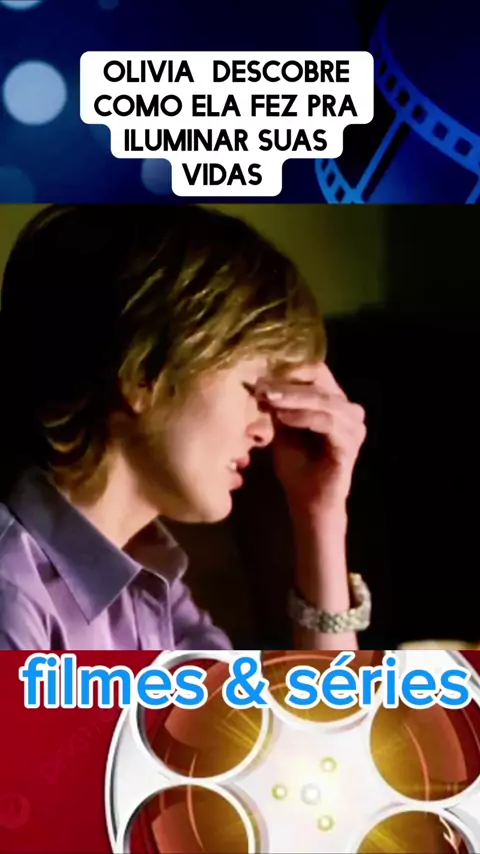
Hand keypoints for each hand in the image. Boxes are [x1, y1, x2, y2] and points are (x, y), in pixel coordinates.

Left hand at [257, 364, 365, 518]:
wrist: (308, 500)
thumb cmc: (297, 465)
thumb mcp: (283, 429)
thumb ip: (278, 406)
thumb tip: (263, 382)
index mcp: (334, 401)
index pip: (316, 372)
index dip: (289, 372)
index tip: (261, 379)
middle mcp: (349, 410)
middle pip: (319, 382)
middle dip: (287, 384)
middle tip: (262, 387)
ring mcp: (353, 427)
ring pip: (323, 400)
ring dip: (293, 398)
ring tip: (269, 400)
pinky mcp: (350, 444)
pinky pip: (326, 422)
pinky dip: (303, 417)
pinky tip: (282, 418)